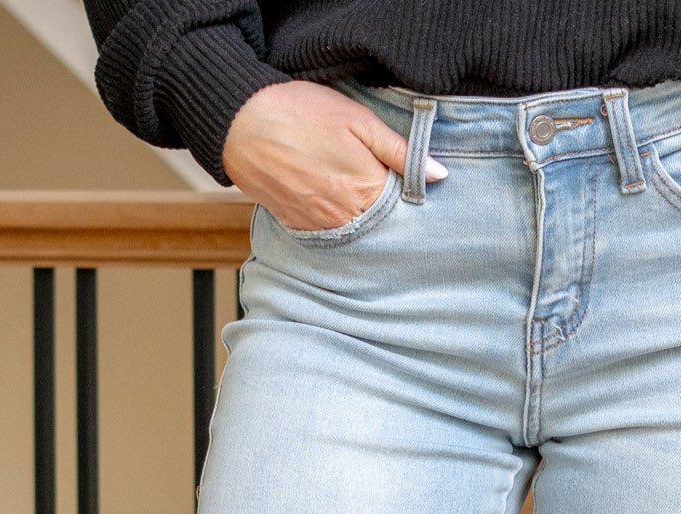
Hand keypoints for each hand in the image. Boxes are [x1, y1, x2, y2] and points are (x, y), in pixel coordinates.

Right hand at [222, 80, 446, 231]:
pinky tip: (330, 198)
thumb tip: (439, 176)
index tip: (408, 188)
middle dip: (387, 212)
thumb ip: (401, 151)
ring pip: (355, 231)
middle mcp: (346, 217)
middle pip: (381, 225)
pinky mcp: (299, 226)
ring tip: (350, 189)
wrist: (241, 123)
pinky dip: (336, 221)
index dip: (408, 197)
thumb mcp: (358, 120)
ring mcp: (321, 226)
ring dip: (361, 218)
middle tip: (377, 188)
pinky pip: (328, 232)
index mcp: (368, 190)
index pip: (404, 208)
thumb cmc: (300, 113)